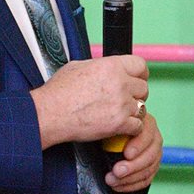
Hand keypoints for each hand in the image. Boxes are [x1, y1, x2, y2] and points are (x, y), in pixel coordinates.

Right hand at [30, 55, 147, 148]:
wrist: (50, 113)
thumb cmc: (58, 92)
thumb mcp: (78, 66)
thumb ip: (100, 66)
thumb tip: (107, 68)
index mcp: (111, 66)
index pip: (140, 66)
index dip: (140, 74)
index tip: (138, 79)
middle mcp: (120, 83)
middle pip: (143, 88)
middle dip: (136, 94)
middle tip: (125, 100)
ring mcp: (121, 104)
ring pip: (142, 108)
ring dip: (133, 112)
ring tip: (120, 114)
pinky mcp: (119, 123)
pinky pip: (138, 126)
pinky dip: (131, 128)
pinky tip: (120, 126)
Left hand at [106, 110, 161, 192]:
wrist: (107, 137)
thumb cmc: (109, 127)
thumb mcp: (110, 123)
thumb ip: (116, 125)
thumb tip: (115, 128)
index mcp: (145, 122)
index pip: (147, 134)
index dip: (138, 145)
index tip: (126, 154)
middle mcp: (153, 137)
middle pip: (150, 155)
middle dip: (133, 166)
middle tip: (116, 171)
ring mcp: (154, 154)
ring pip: (148, 169)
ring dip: (129, 178)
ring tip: (111, 180)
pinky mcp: (150, 167)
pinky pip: (145, 179)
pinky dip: (131, 185)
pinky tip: (118, 186)